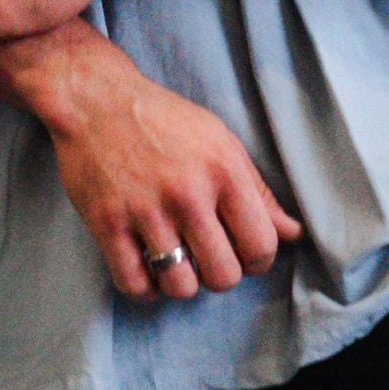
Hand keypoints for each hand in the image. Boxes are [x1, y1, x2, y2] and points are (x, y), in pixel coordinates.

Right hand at [33, 44, 302, 303]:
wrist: (94, 100)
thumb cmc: (164, 121)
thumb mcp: (221, 142)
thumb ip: (257, 192)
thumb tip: (293, 233)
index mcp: (223, 171)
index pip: (261, 245)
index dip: (258, 261)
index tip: (244, 253)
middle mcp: (187, 194)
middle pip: (223, 275)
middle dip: (220, 275)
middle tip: (209, 258)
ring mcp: (144, 211)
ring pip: (180, 287)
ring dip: (182, 283)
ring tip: (178, 263)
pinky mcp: (107, 223)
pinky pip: (134, 284)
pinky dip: (146, 289)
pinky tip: (149, 272)